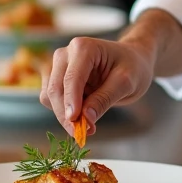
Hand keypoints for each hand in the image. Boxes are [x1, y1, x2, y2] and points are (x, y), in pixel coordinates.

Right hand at [41, 36, 155, 135]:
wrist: (132, 61)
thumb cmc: (132, 67)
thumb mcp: (126, 83)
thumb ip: (105, 98)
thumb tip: (86, 117)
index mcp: (83, 48)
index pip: (71, 78)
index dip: (71, 103)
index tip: (75, 124)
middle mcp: (65, 53)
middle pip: (55, 88)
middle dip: (66, 114)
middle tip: (83, 134)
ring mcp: (58, 65)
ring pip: (49, 95)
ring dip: (63, 114)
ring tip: (88, 123)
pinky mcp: (55, 77)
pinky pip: (50, 98)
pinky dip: (63, 110)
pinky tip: (82, 113)